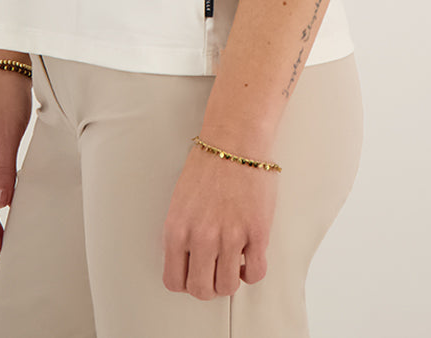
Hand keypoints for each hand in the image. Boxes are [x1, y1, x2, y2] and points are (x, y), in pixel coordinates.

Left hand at [162, 142, 278, 298]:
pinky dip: (252, 272)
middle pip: (201, 290)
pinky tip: (250, 256)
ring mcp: (229, 237)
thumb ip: (181, 234)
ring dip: (231, 279)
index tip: (195, 274)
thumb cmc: (207, 166)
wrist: (235, 140)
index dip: (186, 282)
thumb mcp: (180, 203)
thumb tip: (187, 262)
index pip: (174, 281)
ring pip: (228, 287)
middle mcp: (201, 237)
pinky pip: (256, 273)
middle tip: (216, 271)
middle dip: (209, 286)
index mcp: (176, 229)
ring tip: (233, 262)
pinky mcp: (256, 233)